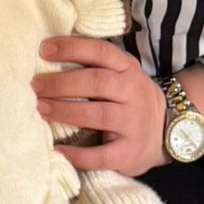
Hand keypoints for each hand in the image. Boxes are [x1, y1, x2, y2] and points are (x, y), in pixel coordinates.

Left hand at [33, 36, 167, 176]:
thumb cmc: (131, 99)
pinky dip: (78, 154)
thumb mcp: (123, 75)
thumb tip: (48, 55)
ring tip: (40, 108)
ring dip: (66, 110)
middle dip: (62, 82)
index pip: (100, 51)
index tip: (44, 49)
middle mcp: (133, 93)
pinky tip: (57, 150)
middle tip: (35, 85)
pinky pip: (102, 155)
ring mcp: (133, 123)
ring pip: (98, 114)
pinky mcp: (129, 152)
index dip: (72, 48)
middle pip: (97, 82)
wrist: (168, 132)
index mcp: (128, 69)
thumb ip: (96, 65)